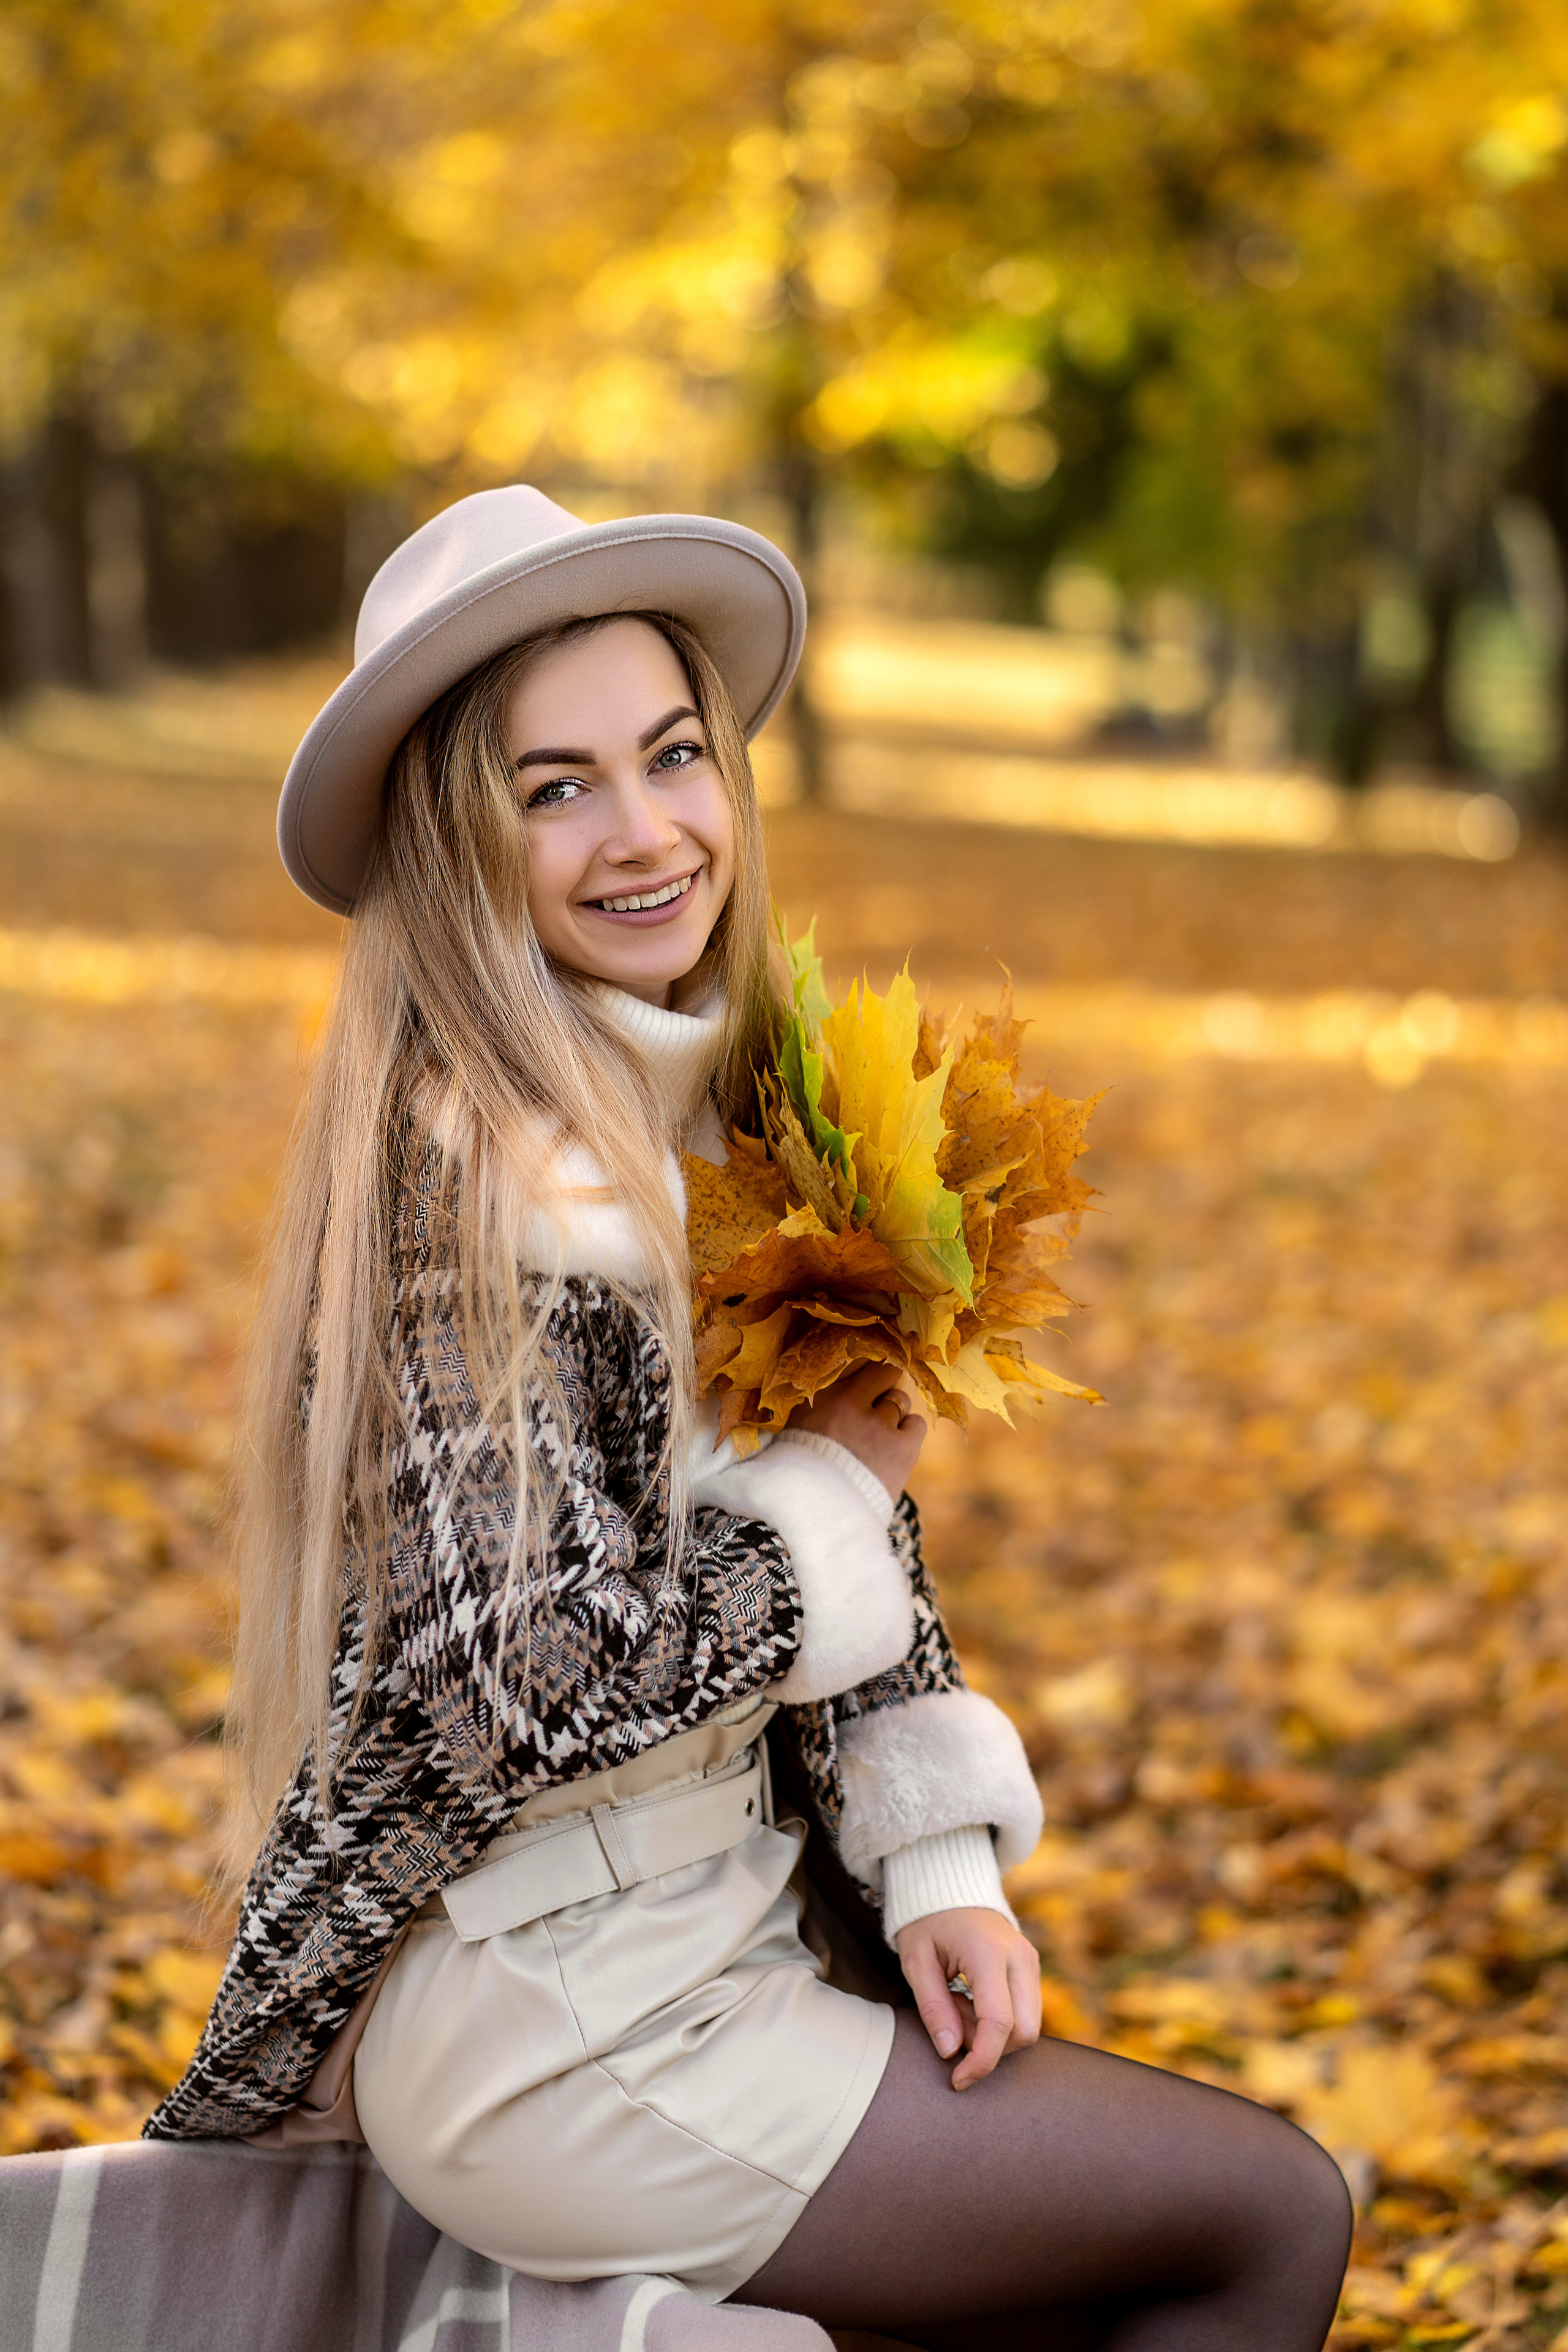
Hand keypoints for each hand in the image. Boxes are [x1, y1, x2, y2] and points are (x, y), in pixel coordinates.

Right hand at [789, 1362, 926, 1496]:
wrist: (818, 1512)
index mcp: (829, 1399)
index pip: (866, 1365)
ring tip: (877, 1435)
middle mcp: (856, 1407)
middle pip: (886, 1380)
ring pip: (900, 1401)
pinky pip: (915, 1424)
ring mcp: (882, 1428)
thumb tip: (852, 1373)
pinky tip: (894, 1444)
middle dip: (880, 1393)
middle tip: (870, 1412)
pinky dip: (907, 1431)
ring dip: (892, 1414)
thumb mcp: (801, 1422)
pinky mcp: (902, 1451)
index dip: (871, 1372)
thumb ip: (825, 1397)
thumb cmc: (803, 1466)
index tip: (872, 1379)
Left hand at [893, 1907, 1042, 2090]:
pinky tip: (973, 2003)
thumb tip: (951, 2053)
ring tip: (959, 2007)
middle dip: (989, 2048)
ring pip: (1030, 2026)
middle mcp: (1020, 1956)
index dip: (981, 2061)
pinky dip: (1001, 2023)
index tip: (958, 2080)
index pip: (999, 2023)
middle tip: (952, 2026)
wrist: (949, 1888)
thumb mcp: (916, 1961)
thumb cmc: (928, 1922)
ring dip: (994, 2035)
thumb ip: (933, 2007)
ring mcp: (1031, 1961)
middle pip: (1024, 2032)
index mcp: (988, 1952)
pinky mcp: (1032, 1968)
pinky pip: (1027, 2013)